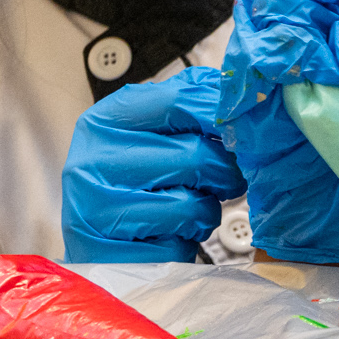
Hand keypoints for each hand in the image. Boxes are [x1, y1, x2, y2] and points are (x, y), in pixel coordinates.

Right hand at [61, 69, 244, 261]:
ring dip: (208, 207)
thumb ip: (182, 105)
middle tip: (229, 178)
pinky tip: (175, 232)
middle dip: (226, 170)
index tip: (244, 130)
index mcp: (104, 120)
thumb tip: (228, 87)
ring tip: (195, 206)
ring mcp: (99, 208)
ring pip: (191, 203)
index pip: (178, 100)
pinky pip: (181, 238)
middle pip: (195, 154)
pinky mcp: (115, 252)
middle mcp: (94, 159)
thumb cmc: (130, 188)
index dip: (223, 115)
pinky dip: (191, 236)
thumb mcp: (142, 135)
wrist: (100, 250)